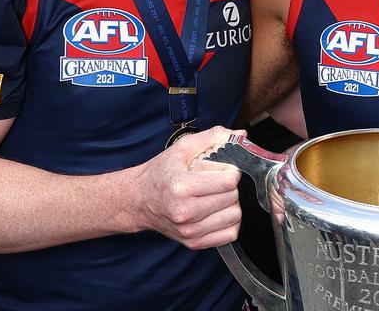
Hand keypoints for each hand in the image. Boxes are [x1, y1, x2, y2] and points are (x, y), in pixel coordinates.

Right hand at [128, 126, 242, 249]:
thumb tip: (241, 135)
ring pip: (235, 216)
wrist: (138, 201)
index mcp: (182, 187)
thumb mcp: (181, 148)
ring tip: (216, 196)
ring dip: (231, 204)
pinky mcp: (194, 243)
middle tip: (218, 182)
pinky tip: (217, 212)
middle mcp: (185, 212)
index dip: (232, 172)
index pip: (228, 181)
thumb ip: (212, 137)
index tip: (226, 169)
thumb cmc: (160, 174)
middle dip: (230, 187)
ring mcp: (189, 231)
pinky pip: (230, 234)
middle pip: (233, 197)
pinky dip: (229, 222)